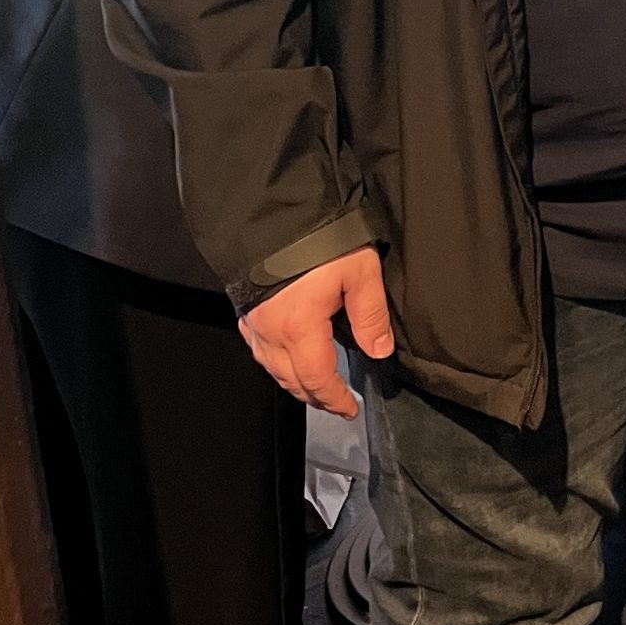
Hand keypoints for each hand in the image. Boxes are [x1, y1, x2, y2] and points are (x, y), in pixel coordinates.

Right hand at [238, 245, 392, 418]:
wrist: (275, 215)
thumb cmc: (318, 239)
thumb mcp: (360, 272)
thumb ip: (371, 315)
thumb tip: (379, 351)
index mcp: (300, 329)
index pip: (318, 379)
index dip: (335, 398)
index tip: (350, 409)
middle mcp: (271, 333)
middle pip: (292, 381)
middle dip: (316, 398)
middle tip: (337, 404)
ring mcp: (254, 324)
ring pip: (273, 370)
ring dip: (296, 384)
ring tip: (318, 388)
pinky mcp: (246, 312)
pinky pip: (260, 352)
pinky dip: (277, 364)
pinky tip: (290, 360)